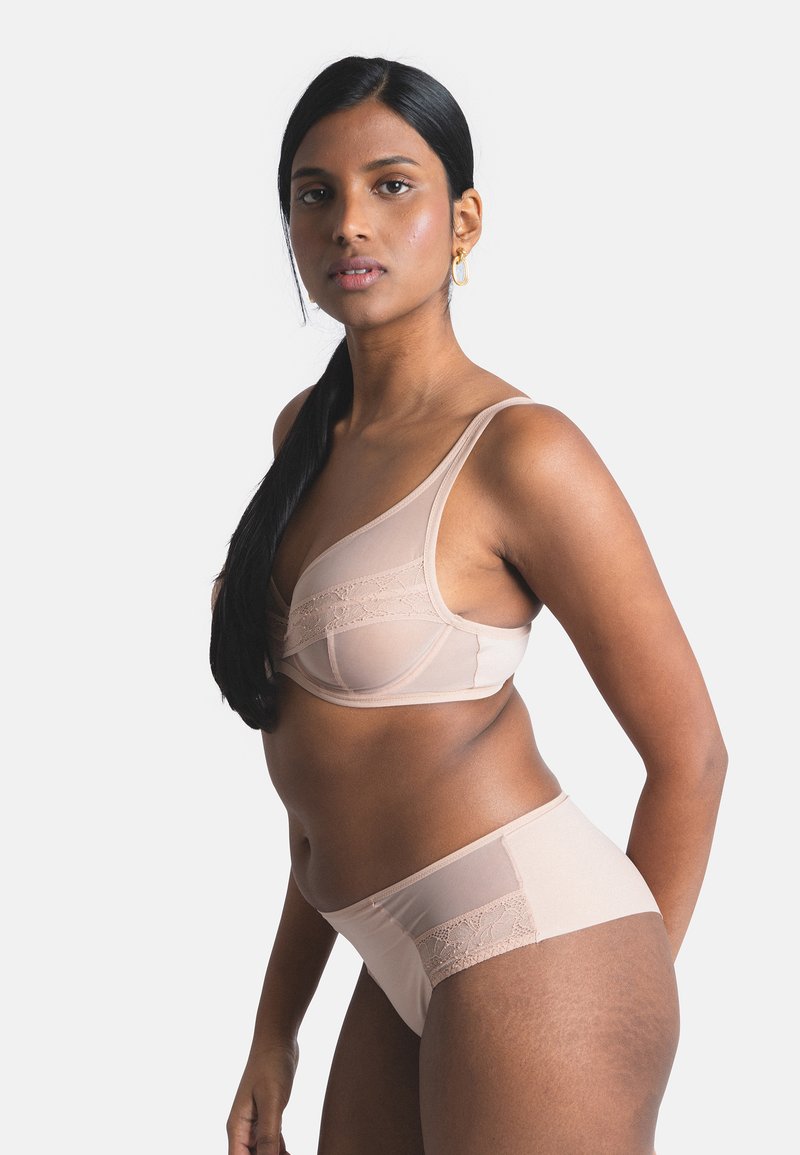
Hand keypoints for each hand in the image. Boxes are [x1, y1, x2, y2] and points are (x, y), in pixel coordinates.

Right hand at [226, 1037, 299, 1154]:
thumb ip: (269, 1135)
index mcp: (237, 1126)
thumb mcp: (272, 1101)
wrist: (278, 1039)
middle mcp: (243, 1128)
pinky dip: (279, 1151)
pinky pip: (271, 1142)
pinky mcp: (268, 1115)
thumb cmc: (271, 1065)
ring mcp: (255, 1122)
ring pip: (261, 1153)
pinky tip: (290, 1153)